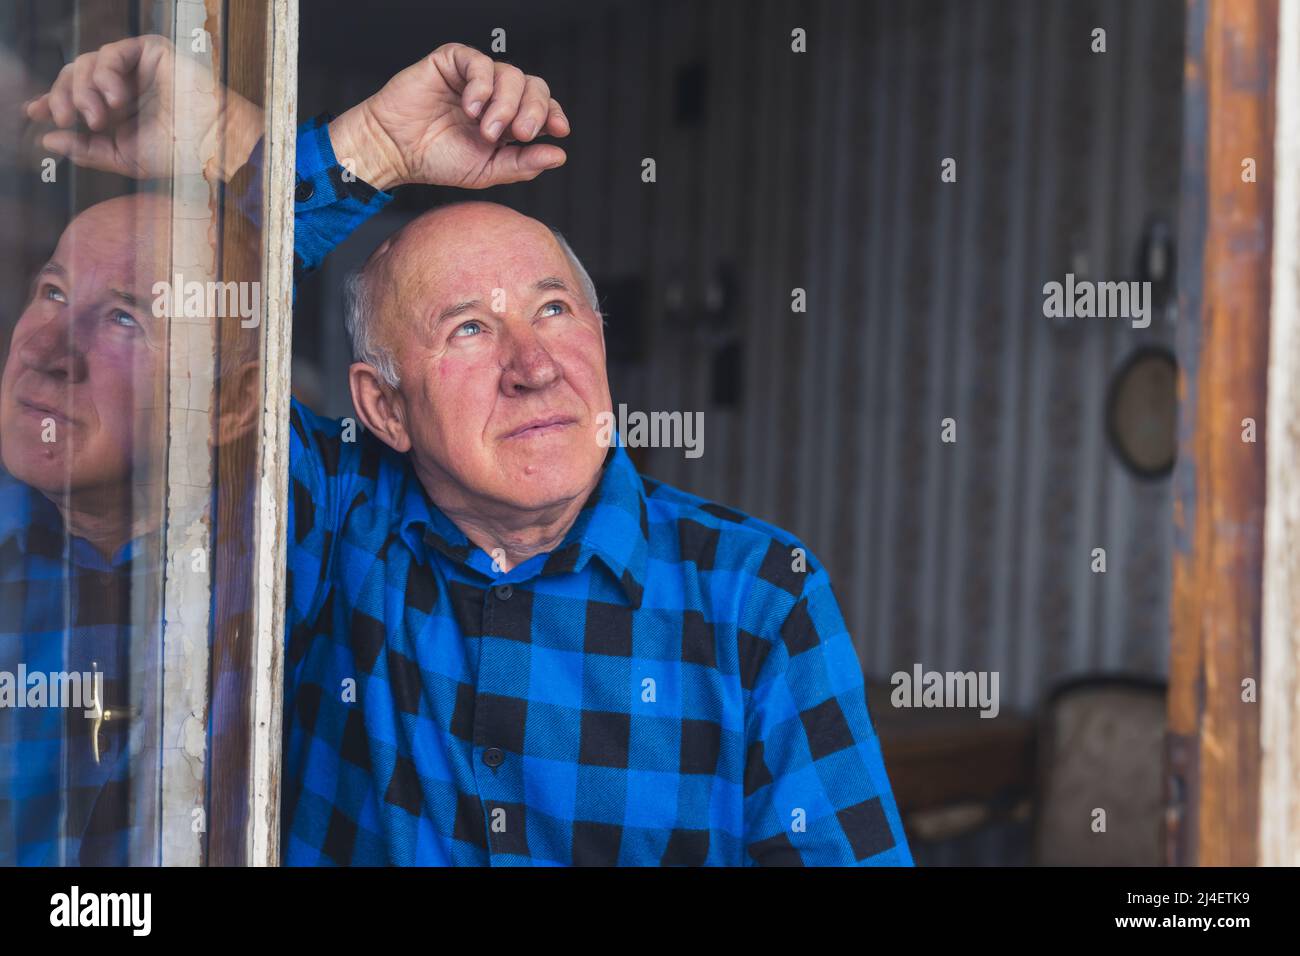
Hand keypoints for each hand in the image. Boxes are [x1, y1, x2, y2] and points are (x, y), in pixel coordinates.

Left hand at [24, 34, 263, 181]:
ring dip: (84, 90)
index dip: (52, 101)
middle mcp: (124, 86)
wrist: (211, 143)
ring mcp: (137, 68)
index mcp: (118, 110)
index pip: (76, 97)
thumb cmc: (178, 155)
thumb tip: (48, 140)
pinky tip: (116, 98)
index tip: (35, 112)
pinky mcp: (150, 51)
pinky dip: (104, 74)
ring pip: (86, 63)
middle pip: (73, 77)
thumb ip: (85, 150)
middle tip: (68, 120)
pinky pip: (110, 52)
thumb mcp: (123, 159)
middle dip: (64, 97)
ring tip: (99, 116)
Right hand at [327, 43, 568, 191]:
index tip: (559, 129)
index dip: (554, 114)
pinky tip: (470, 107)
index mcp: (508, 120)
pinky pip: (480, 62)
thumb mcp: (488, 171)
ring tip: (485, 130)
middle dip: (534, 111)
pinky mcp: (452, 61)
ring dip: (505, 105)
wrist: (395, 150)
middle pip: (534, 87)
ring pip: (511, 74)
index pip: (543, 107)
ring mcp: (475, 78)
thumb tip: (559, 155)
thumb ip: (523, 164)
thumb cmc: (436, 159)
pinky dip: (482, 85)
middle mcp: (496, 96)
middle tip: (520, 134)